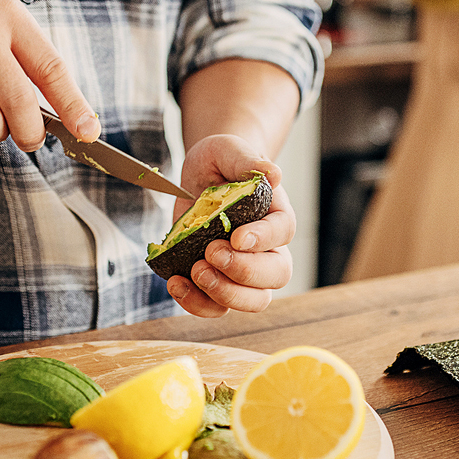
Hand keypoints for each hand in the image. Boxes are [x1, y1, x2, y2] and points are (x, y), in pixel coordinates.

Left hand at [166, 134, 293, 316]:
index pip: (282, 233)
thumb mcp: (229, 151)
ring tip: (194, 271)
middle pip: (276, 276)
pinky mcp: (217, 281)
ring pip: (253, 301)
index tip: (237, 237)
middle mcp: (267, 248)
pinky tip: (176, 283)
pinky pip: (216, 307)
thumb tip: (273, 174)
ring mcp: (244, 270)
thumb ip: (248, 160)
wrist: (204, 175)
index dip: (262, 240)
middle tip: (211, 252)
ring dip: (224, 293)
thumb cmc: (223, 162)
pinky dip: (196, 303)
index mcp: (275, 215)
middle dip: (243, 271)